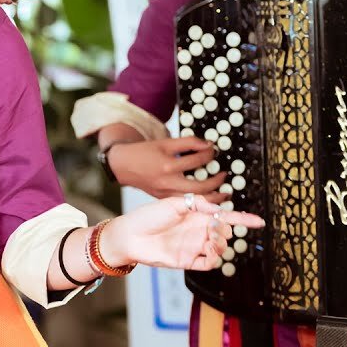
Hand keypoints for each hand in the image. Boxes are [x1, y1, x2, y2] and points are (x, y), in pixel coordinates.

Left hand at [102, 195, 264, 270]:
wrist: (130, 236)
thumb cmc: (147, 216)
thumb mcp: (173, 203)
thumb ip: (197, 203)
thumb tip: (217, 209)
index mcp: (196, 216)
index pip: (225, 217)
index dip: (243, 219)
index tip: (259, 221)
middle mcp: (198, 231)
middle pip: (225, 233)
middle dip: (225, 229)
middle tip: (212, 226)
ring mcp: (194, 247)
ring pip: (220, 248)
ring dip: (221, 244)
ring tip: (210, 239)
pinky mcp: (188, 261)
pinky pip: (209, 263)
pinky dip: (215, 258)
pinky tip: (209, 250)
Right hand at [106, 137, 227, 200]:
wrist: (122, 165)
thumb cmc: (143, 152)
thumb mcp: (164, 143)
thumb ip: (187, 143)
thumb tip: (208, 145)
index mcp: (168, 164)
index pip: (197, 159)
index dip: (209, 153)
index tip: (213, 149)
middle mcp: (168, 181)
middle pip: (200, 187)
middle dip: (217, 182)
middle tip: (224, 175)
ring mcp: (166, 193)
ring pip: (195, 200)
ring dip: (213, 198)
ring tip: (224, 195)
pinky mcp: (164, 199)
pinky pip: (186, 203)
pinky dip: (199, 203)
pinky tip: (208, 200)